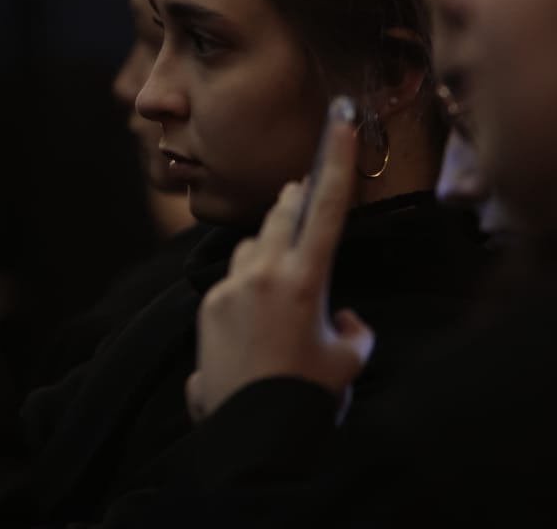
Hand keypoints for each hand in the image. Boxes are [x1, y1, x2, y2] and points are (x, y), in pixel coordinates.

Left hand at [186, 98, 375, 420]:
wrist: (251, 436)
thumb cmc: (308, 398)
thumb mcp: (348, 360)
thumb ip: (350, 327)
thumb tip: (339, 315)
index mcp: (305, 280)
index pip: (326, 207)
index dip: (337, 159)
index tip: (342, 119)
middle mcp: (263, 274)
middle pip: (281, 217)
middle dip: (294, 205)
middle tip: (301, 194)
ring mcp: (229, 288)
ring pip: (252, 247)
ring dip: (268, 250)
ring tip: (284, 283)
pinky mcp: (206, 307)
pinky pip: (231, 281)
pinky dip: (248, 290)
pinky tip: (259, 325)